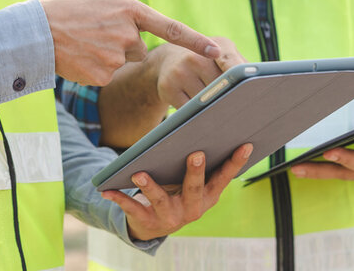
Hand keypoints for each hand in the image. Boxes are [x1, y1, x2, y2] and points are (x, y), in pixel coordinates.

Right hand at [40, 0, 220, 85]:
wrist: (38, 30)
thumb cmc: (68, 11)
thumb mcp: (102, 3)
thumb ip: (125, 16)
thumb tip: (139, 32)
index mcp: (130, 10)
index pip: (170, 28)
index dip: (194, 40)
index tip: (214, 50)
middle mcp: (128, 34)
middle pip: (138, 49)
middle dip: (122, 45)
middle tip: (96, 35)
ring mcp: (117, 57)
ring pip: (122, 63)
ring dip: (107, 57)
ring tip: (84, 44)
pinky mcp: (104, 75)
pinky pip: (107, 75)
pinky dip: (95, 69)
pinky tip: (80, 58)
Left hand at [101, 143, 253, 240]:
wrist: (154, 225)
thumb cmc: (177, 192)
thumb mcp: (192, 182)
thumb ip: (200, 163)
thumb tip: (208, 127)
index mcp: (208, 196)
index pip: (224, 177)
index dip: (235, 162)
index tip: (246, 144)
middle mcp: (193, 208)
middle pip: (193, 188)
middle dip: (194, 172)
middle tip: (195, 154)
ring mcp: (170, 217)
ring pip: (160, 199)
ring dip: (149, 186)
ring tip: (139, 174)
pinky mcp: (147, 221)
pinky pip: (132, 208)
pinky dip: (119, 199)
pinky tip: (108, 190)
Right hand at [151, 37, 245, 107]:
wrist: (169, 60)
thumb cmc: (207, 61)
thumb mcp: (224, 56)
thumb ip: (242, 66)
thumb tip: (262, 85)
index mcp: (217, 46)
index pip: (231, 62)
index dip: (240, 75)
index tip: (248, 88)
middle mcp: (195, 56)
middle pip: (220, 88)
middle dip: (229, 99)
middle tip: (240, 112)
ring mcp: (180, 72)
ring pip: (204, 102)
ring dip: (213, 109)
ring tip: (220, 112)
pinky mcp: (168, 88)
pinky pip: (188, 110)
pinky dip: (197, 115)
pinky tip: (202, 116)